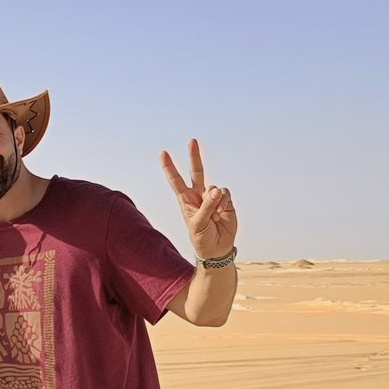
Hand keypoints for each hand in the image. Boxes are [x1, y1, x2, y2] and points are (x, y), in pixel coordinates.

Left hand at [161, 140, 236, 260]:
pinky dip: (224, 203)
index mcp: (186, 200)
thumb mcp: (197, 224)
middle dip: (194, 156)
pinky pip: (225, 194)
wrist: (216, 248)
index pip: (176, 181)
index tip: (163, 153)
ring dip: (214, 201)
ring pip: (214, 187)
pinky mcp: (226, 201)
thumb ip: (206, 207)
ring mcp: (213, 197)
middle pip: (197, 172)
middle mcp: (199, 195)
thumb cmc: (201, 238)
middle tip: (192, 140)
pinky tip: (221, 214)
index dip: (170, 168)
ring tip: (214, 216)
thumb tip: (215, 191)